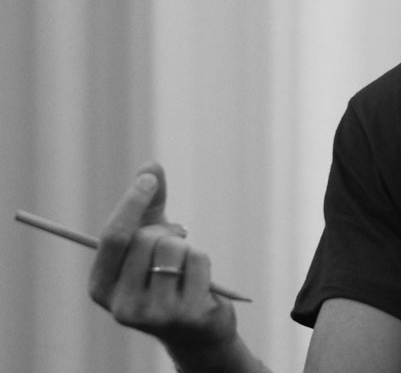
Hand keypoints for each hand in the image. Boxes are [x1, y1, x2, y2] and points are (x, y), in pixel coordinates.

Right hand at [88, 163, 236, 354]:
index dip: (131, 203)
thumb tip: (150, 165)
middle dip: (166, 232)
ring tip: (186, 269)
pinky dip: (204, 262)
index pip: (114, 237)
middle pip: (147, 238)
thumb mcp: (153, 241)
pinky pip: (198, 261)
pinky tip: (201, 283)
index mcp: (101, 287)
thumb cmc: (169, 277)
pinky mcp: (185, 315)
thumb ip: (148, 205)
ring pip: (175, 248)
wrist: (197, 330)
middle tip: (175, 247)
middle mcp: (121, 306)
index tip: (149, 178)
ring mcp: (153, 314)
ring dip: (187, 247)